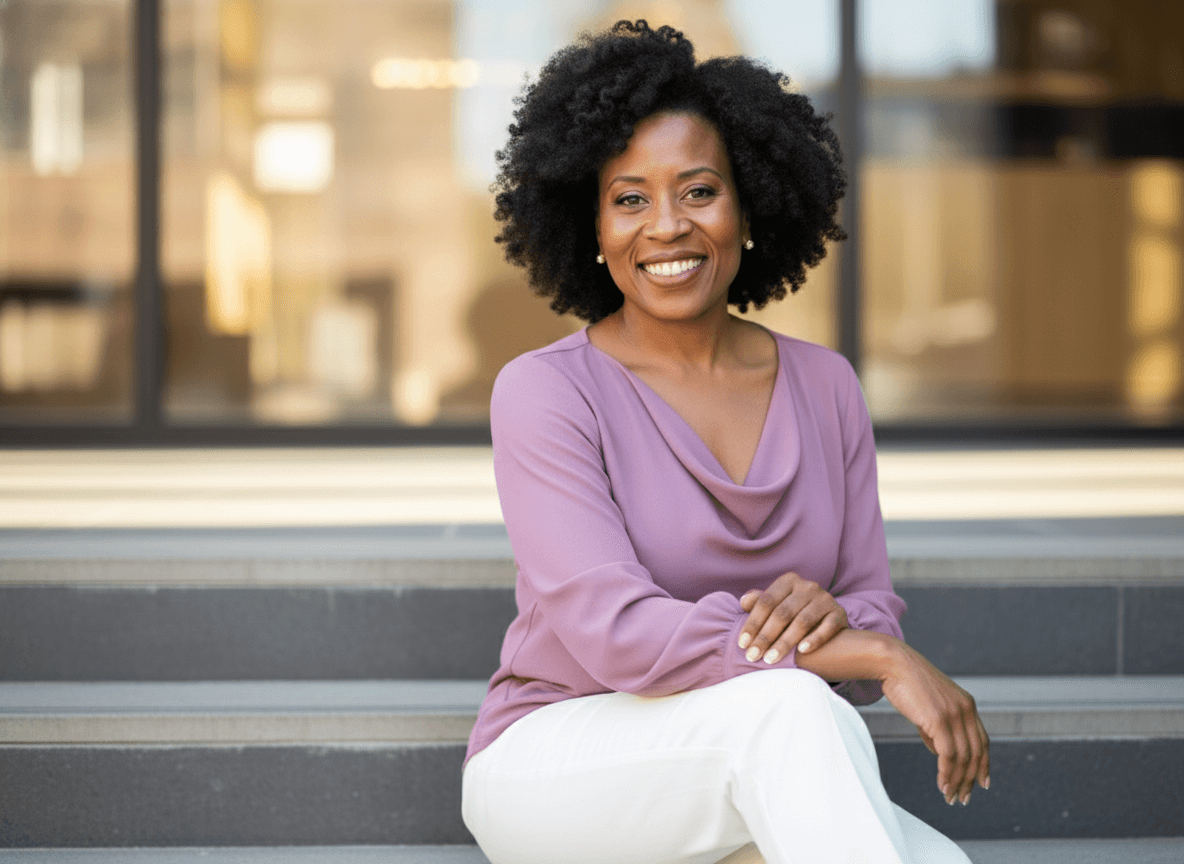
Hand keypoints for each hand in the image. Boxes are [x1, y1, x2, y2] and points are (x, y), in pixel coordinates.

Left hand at [737, 572, 847, 664]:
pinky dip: (814, 639)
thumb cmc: (793, 612)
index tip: (742, 644)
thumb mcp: (776, 603)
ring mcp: (825, 599)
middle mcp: (808, 586)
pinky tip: (802, 651)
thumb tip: (744, 601)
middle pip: (782, 613)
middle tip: (753, 656)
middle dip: (765, 637)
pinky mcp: (839, 613)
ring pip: (802, 622)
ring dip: (785, 643)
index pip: (766, 602)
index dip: (752, 623)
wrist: (827, 617)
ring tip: (771, 659)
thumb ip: (759, 603)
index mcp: (788, 581)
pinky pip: (827, 627)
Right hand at [879, 642, 990, 805]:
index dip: (984, 765)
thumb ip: (939, 729)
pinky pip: (948, 755)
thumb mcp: (931, 706)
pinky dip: (947, 774)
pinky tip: (942, 785)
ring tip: (951, 797)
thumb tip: (941, 754)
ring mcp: (954, 714)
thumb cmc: (907, 684)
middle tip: (964, 798)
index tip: (982, 783)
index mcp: (968, 705)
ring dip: (958, 781)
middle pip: (976, 753)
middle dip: (971, 780)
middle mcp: (966, 710)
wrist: (894, 664)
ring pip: (963, 757)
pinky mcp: (939, 720)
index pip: (983, 742)